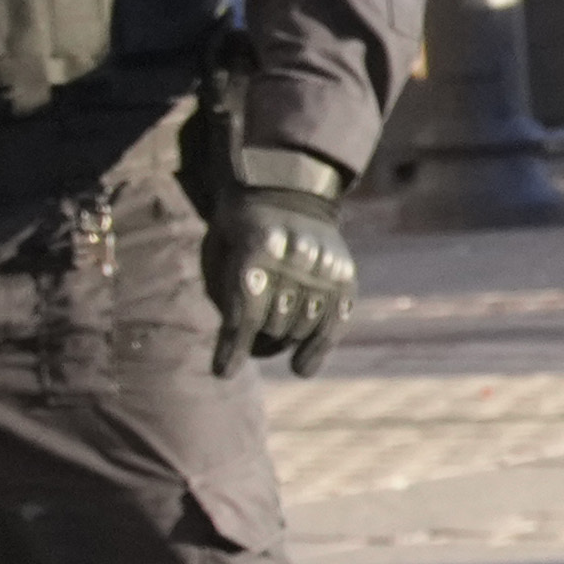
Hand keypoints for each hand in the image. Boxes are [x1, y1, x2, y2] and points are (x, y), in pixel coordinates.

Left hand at [203, 143, 355, 375]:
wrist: (285, 191)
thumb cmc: (240, 229)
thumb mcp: (219, 249)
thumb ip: (226, 291)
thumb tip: (240, 343)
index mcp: (257, 249)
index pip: (247, 313)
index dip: (233, 347)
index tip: (223, 373)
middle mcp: (296, 261)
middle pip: (275, 325)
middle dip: (257, 341)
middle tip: (249, 343)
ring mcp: (324, 269)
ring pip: (302, 328)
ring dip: (282, 342)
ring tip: (272, 342)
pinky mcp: (344, 276)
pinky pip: (334, 324)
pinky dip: (318, 350)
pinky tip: (302, 368)